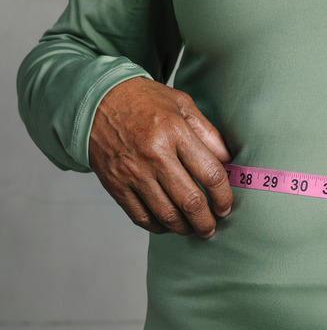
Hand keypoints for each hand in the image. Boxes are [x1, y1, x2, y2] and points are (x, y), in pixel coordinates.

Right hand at [88, 77, 232, 238]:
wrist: (94, 100)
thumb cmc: (143, 101)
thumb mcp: (182, 104)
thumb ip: (208, 133)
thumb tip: (229, 161)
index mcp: (175, 132)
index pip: (210, 174)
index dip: (224, 196)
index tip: (226, 205)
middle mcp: (154, 154)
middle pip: (190, 201)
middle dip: (207, 221)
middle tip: (212, 226)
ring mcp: (133, 172)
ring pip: (166, 214)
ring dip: (185, 228)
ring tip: (194, 229)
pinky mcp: (115, 184)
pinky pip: (140, 216)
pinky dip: (158, 227)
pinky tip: (168, 224)